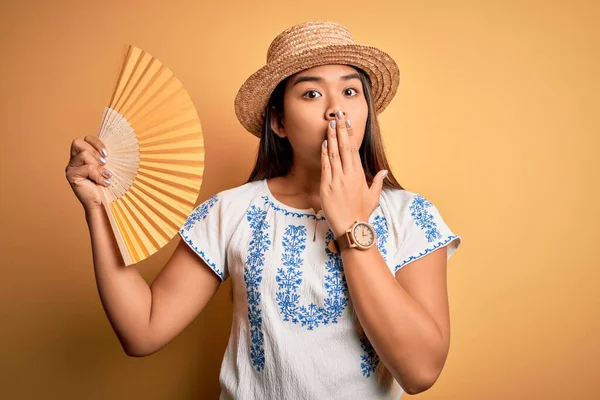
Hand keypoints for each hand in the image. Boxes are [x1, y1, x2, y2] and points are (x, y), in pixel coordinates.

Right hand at [65, 136, 111, 210]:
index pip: (86, 139)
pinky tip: (103, 183)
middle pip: (78, 142)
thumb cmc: (105, 184)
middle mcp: (74, 159)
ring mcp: (70, 167)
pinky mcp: (71, 175)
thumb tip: (114, 144)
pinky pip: (87, 168)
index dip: (97, 143)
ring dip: (98, 166)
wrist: (102, 202)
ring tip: (105, 175)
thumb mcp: (106, 166)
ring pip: (84, 155)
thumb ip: (104, 156)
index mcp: (82, 154)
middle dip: (95, 152)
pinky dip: (98, 175)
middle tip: (105, 164)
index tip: (107, 154)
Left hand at [320, 109, 387, 237]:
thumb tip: (382, 172)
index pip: (354, 150)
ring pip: (334, 154)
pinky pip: (325, 166)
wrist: (351, 227)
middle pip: (345, 147)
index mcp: (359, 175)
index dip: (351, 135)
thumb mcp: (373, 197)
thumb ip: (377, 182)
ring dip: (332, 137)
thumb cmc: (362, 213)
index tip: (348, 122)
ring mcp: (337, 180)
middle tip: (338, 115)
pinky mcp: (327, 186)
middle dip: (341, 130)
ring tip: (330, 123)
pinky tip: (324, 143)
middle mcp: (349, 174)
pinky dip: (325, 154)